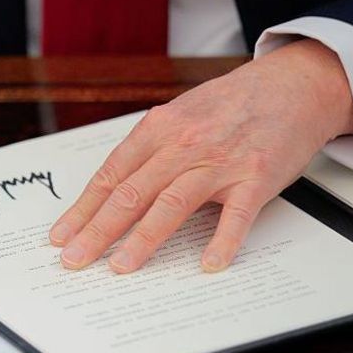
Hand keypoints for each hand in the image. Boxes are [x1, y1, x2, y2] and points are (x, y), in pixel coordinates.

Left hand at [49, 40, 352, 273]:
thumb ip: (150, 149)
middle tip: (75, 260)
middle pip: (130, 193)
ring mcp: (219, 162)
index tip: (61, 236)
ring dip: (143, 239)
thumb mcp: (180, 115)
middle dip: (97, 231)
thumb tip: (111, 190)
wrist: (291, 85)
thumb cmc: (231, 104)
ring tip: (121, 267)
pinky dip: (223, 241)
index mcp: (158, 129)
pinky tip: (208, 264)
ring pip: (171, 204)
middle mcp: (183, 145)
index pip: (110, 176)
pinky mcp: (256, 177)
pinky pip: (236, 215)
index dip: (82, 209)